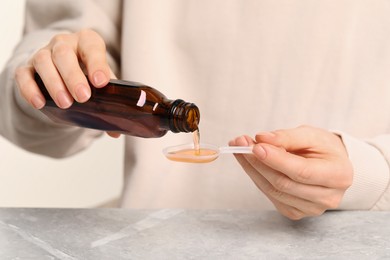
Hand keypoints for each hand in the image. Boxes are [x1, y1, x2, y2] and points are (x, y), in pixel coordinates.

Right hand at [14, 29, 119, 137]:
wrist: (66, 70)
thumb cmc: (88, 73)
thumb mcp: (102, 81)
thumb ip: (111, 102)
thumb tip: (115, 131)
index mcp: (87, 42)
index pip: (92, 47)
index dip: (97, 64)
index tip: (101, 82)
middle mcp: (64, 43)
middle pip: (64, 53)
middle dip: (73, 76)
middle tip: (83, 97)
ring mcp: (43, 53)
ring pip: (43, 61)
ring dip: (54, 83)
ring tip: (65, 104)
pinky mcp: (27, 67)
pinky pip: (24, 75)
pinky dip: (30, 89)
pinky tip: (40, 104)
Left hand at [230, 125, 352, 219]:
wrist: (331, 165)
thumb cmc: (323, 148)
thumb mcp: (311, 134)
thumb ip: (288, 137)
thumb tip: (262, 139)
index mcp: (338, 175)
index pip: (301, 171)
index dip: (275, 160)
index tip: (255, 146)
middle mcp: (327, 197)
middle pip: (283, 183)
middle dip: (257, 162)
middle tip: (239, 143)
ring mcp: (310, 209)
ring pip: (272, 190)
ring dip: (252, 168)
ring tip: (240, 148)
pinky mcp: (294, 212)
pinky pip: (270, 195)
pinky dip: (256, 177)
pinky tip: (249, 162)